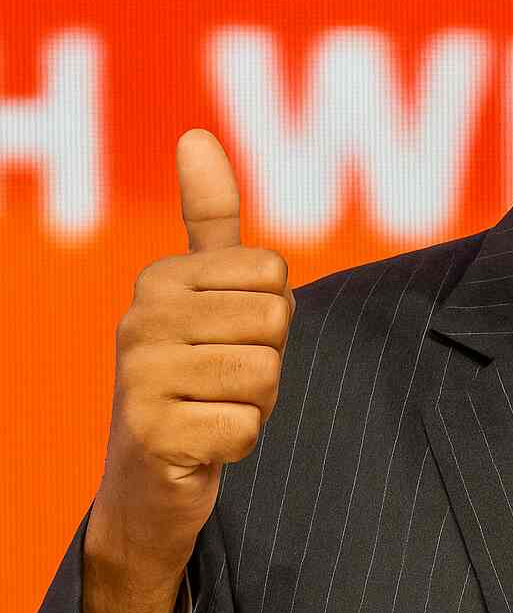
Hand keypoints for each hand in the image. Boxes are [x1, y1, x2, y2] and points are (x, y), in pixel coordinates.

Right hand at [81, 129, 291, 612]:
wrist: (150, 478)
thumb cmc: (197, 373)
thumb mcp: (208, 292)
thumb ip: (211, 217)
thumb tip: (196, 135)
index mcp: (161, 277)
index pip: (273, 273)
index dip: (271, 315)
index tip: (230, 337)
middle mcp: (139, 318)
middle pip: (274, 321)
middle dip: (268, 361)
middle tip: (224, 380)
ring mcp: (139, 376)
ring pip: (264, 374)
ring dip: (255, 403)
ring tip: (215, 408)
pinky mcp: (150, 433)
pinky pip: (247, 426)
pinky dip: (239, 443)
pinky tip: (203, 445)